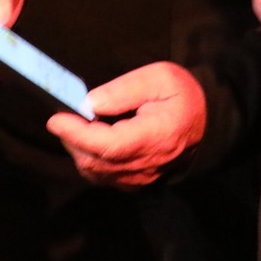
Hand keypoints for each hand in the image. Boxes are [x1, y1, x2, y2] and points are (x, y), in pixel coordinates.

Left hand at [45, 62, 206, 188]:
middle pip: (96, 162)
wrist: (203, 122)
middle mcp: (146, 164)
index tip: (56, 119)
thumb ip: (124, 89)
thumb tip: (90, 103)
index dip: (77, 134)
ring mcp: (140, 178)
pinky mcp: (135, 182)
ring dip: (77, 149)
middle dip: (72, 140)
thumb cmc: (181, 95)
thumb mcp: (159, 78)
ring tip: (74, 125)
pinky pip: (102, 176)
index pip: (109, 145)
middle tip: (63, 116)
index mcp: (156, 136)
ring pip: (95, 172)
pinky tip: (87, 139)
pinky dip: (87, 159)